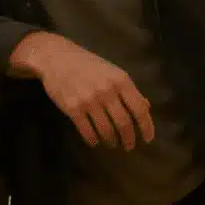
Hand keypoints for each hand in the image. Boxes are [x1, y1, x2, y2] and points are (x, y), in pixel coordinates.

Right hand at [10, 32, 155, 149]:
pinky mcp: (73, 109)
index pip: (139, 109)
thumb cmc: (89, 65)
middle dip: (129, 139)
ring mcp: (89, 100)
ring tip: (112, 143)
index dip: (146, 127)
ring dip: (111, 141)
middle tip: (129, 146)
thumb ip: (129, 90)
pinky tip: (95, 141)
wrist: (57, 58)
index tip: (148, 139)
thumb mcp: (113, 72)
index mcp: (121, 80)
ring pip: (106, 130)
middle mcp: (107, 91)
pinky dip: (93, 140)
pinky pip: (87, 132)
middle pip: (124, 123)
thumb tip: (146, 107)